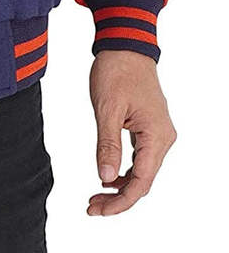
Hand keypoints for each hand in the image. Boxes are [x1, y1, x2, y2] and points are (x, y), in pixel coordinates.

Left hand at [88, 50, 175, 215]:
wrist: (125, 45)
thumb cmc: (117, 71)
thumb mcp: (107, 107)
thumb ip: (107, 143)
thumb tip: (104, 176)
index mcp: (156, 135)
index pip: (141, 181)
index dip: (121, 201)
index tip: (99, 210)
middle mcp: (162, 138)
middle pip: (143, 180)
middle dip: (118, 197)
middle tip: (92, 206)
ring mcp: (157, 133)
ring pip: (141, 170)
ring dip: (120, 185)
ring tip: (96, 194)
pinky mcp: (148, 127)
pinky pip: (139, 157)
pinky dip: (124, 169)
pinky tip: (107, 174)